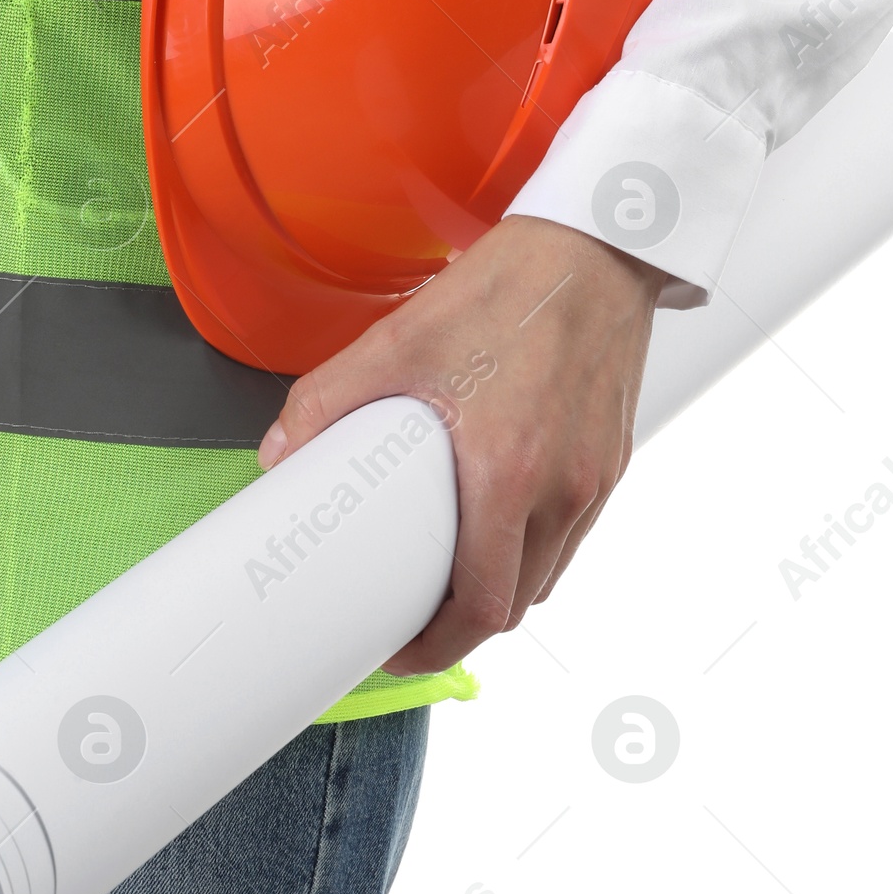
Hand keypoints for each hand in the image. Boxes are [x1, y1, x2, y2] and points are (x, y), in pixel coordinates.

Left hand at [254, 215, 665, 675]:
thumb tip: (279, 455)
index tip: (401, 646)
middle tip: (415, 615)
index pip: (482, 604)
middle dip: (462, 624)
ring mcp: (595, 478)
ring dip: (501, 588)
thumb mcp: (399, 341)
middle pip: (516, 603)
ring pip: (549, 574)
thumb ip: (329, 401)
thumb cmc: (509, 288)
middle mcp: (562, 487)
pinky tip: (501, 519)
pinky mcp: (613, 459)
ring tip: (453, 571)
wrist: (595, 247)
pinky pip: (573, 533)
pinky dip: (535, 547)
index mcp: (507, 470)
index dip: (437, 646)